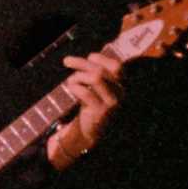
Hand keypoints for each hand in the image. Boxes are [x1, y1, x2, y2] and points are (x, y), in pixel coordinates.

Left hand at [52, 49, 123, 164]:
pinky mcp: (100, 111)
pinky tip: (72, 89)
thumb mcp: (95, 88)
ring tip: (71, 81)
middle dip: (81, 63)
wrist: (92, 131)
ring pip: (95, 78)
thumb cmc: (92, 105)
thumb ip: (92, 75)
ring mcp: (111, 103)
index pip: (116, 67)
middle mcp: (119, 93)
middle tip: (66, 61)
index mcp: (120, 85)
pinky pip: (86, 92)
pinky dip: (75, 87)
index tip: (89, 57)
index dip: (102, 59)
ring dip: (78, 76)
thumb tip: (76, 60)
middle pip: (101, 70)